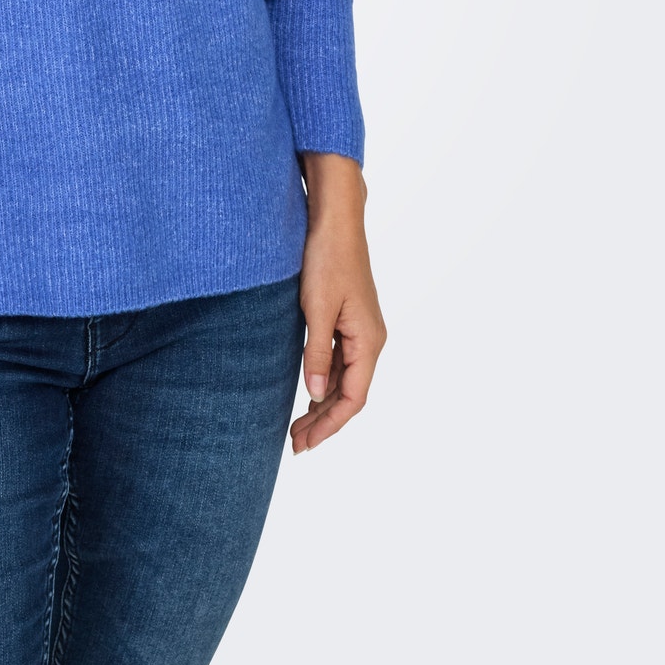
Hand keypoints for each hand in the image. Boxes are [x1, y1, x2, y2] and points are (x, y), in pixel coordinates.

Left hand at [291, 151, 386, 454]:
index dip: (329, 425)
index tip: (304, 444)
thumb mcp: (316, 309)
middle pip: (349, 394)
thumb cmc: (327, 259)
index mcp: (369, 341)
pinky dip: (323, 380)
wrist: (334, 220)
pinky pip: (339, 361)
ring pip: (344, 379)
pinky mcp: (348, 318)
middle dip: (323, 421)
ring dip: (322, 404)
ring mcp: (360, 329)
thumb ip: (318, 352)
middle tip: (295, 444)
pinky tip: (307, 390)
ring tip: (297, 426)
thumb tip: (317, 393)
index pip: (352, 399)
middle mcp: (370, 339)